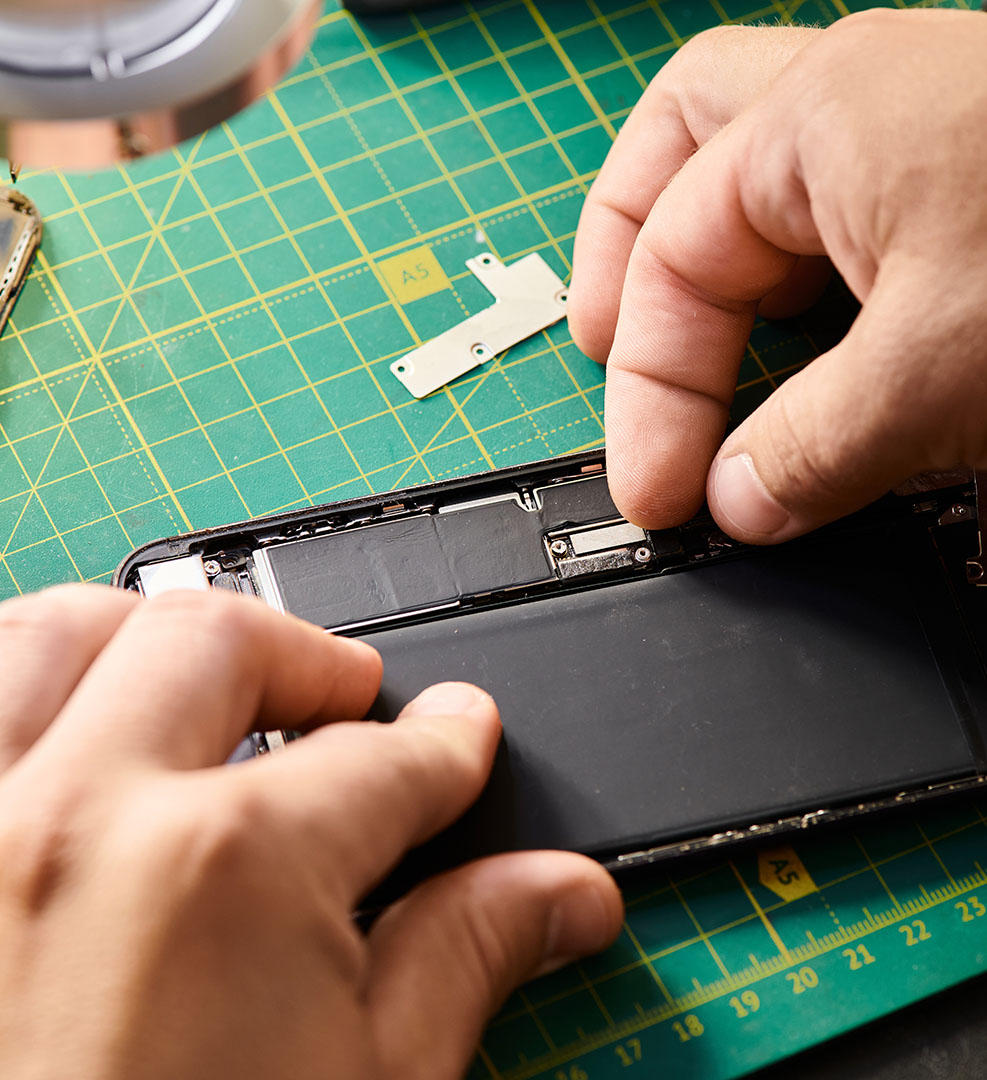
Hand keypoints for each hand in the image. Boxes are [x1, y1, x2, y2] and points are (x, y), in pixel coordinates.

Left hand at [0, 585, 620, 1079]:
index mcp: (230, 871)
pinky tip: (69, 744)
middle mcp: (80, 819)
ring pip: (57, 631)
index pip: (388, 760)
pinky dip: (18, 694)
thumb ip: (464, 959)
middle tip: (345, 703)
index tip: (457, 739)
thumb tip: (559, 895)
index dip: (446, 746)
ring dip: (144, 637)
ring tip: (198, 687)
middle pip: (220, 638)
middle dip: (307, 656)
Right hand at [570, 9, 986, 541]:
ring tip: (684, 348)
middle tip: (609, 355)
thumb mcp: (944, 375)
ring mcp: (909, 135)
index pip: (671, 262)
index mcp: (819, 119)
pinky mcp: (956, 185)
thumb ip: (814, 448)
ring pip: (750, 172)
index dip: (650, 392)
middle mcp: (853, 104)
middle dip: (626, 259)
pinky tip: (791, 351)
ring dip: (701, 264)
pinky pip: (830, 222)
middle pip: (679, 152)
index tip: (663, 494)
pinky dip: (789, 290)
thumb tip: (739, 506)